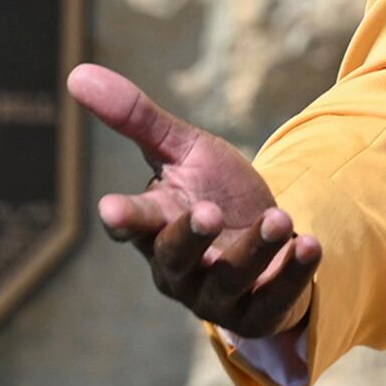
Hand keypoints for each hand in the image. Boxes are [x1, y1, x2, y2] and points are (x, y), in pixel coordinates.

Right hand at [67, 63, 321, 340]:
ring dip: (254, 249)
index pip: (132, 224)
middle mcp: (178, 268)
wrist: (270, 236)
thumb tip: (76, 72)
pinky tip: (309, 244)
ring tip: (278, 218)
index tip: (112, 208)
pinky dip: (292, 274)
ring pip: (228, 279)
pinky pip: (274, 300)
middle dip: (190, 236)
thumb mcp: (183, 150)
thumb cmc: (214, 191)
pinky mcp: (258, 313)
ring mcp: (217, 295)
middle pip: (175, 257)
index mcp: (153, 226)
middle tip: (208, 212)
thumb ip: (137, 118)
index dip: (124, 217)